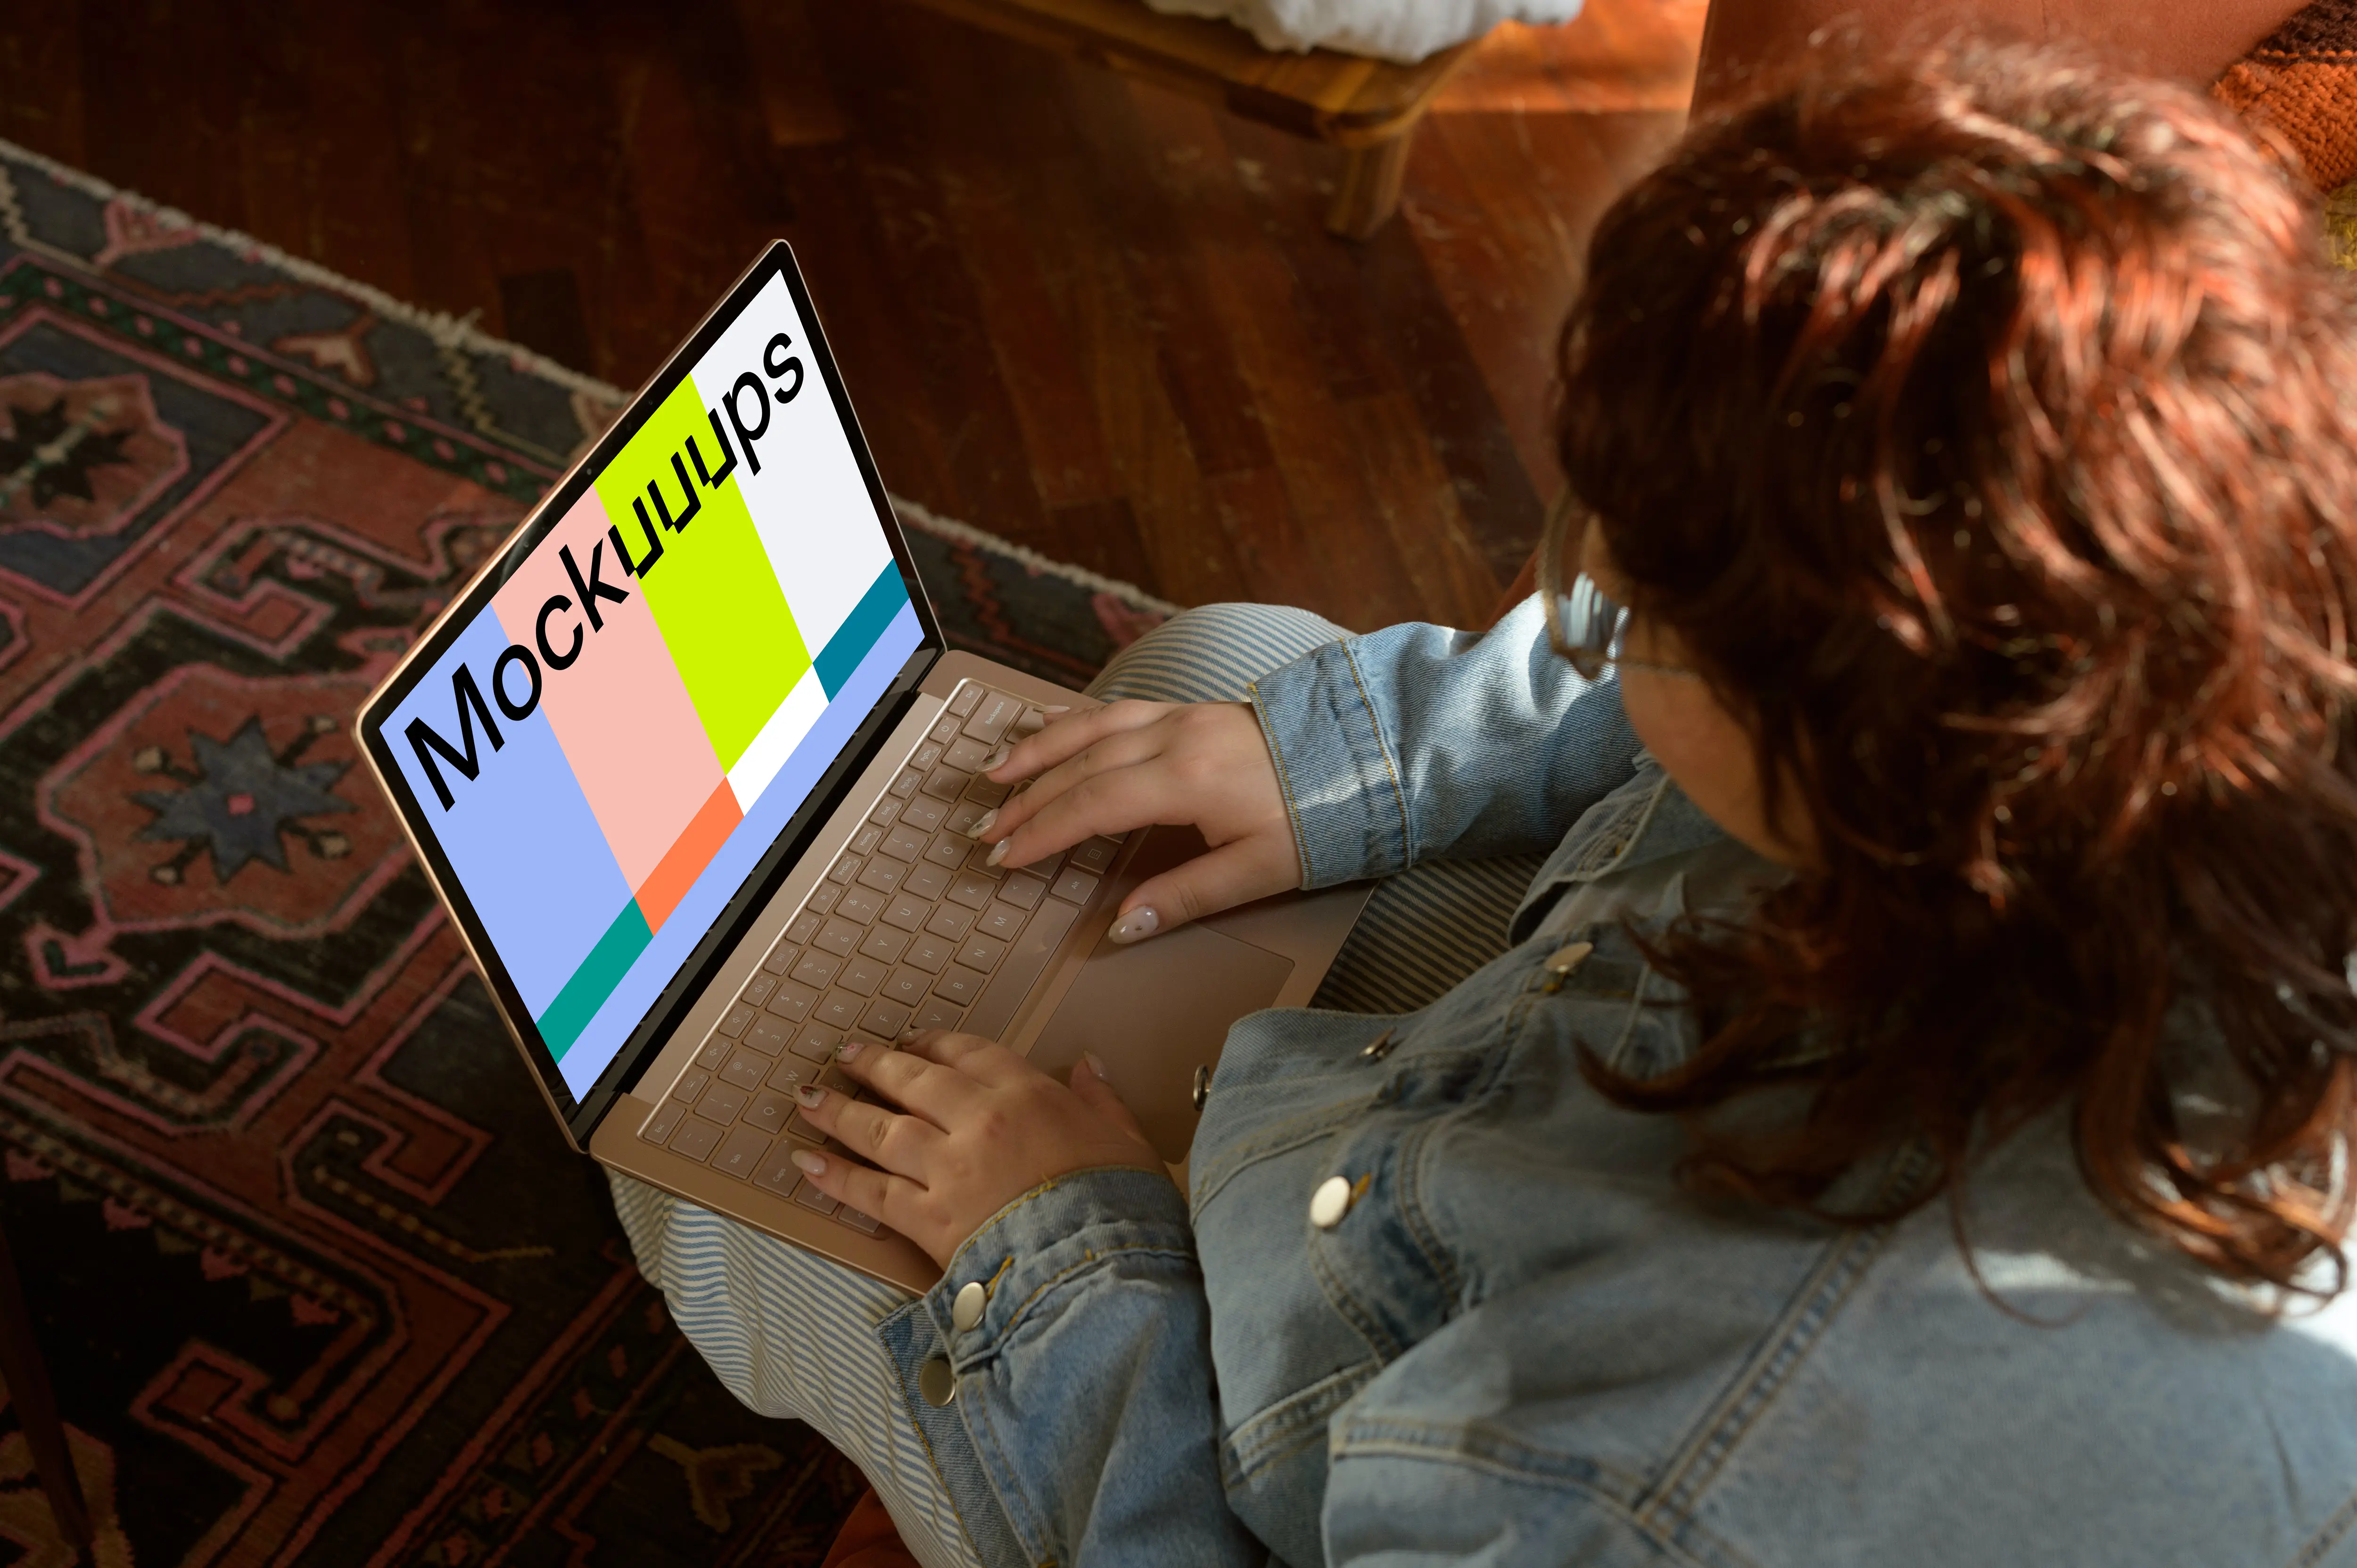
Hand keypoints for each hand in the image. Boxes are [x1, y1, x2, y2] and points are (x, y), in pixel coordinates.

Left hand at [783, 1032, 1165, 1267]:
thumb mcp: (1128, 1143)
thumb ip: (1103, 1100)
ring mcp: (948, 1171)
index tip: (911, 1040)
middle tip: (846, 1055)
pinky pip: (872, 1193)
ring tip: (808, 1097)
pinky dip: (836, 1177)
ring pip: (882, 1130)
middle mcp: (979, 1122)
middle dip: (876, 1066)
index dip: (935, 1044)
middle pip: (915, 1083)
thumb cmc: (1122, 1208)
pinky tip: (806, 1163)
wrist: (1100, 1270)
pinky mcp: (929, 1221)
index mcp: (1028, 1096)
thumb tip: (1088, 1065)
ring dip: (840, 1112)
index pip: (970, 1055)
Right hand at [971, 701, 1297, 942]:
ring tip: (996, 774)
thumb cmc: (1322, 818)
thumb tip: (1123, 926)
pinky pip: (1119, 708)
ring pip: (1091, 729)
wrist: (1371, 755)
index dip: (1042, 834)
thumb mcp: (1259, 871)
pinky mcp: (1193, 709)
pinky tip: (1050, 723)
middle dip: (1027, 801)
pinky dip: (1076, 718)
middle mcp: (1174, 738)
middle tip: (986, 832)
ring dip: (1039, 753)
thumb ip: (1185, 897)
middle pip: (1080, 768)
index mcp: (1186, 780)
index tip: (1005, 859)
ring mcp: (1182, 716)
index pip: (1091, 807)